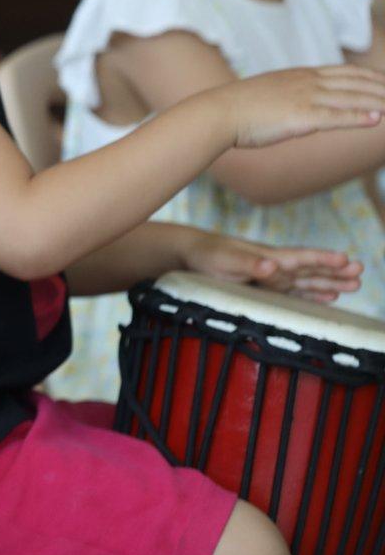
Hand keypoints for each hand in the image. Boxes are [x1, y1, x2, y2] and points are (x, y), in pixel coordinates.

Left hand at [184, 231, 362, 303]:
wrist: (193, 255)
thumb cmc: (210, 255)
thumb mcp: (226, 260)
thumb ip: (249, 264)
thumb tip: (272, 266)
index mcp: (270, 256)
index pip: (302, 257)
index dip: (322, 258)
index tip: (345, 259)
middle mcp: (277, 266)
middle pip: (311, 269)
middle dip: (335, 272)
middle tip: (360, 273)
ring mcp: (273, 278)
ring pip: (308, 281)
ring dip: (330, 284)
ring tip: (354, 285)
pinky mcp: (266, 289)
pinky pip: (295, 293)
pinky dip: (312, 296)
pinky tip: (328, 298)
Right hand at [219, 65, 384, 148]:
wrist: (217, 112)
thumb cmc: (236, 107)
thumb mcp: (268, 93)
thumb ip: (288, 94)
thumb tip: (296, 103)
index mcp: (299, 75)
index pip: (346, 72)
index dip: (371, 77)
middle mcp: (307, 82)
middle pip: (356, 82)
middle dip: (382, 88)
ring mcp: (305, 98)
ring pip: (353, 98)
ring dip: (379, 102)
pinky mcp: (301, 117)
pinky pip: (337, 117)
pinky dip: (359, 117)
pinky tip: (377, 119)